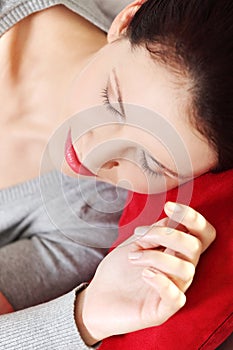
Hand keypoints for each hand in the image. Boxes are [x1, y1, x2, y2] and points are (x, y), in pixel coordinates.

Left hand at [76, 202, 215, 344]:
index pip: (201, 234)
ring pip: (186, 269)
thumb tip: (172, 219)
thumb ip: (154, 232)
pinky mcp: (163, 310)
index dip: (192, 217)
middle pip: (195, 247)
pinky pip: (176, 297)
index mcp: (175, 252)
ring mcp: (173, 290)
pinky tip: (145, 274)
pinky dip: (162, 281)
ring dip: (156, 257)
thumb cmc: (118, 270)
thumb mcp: (134, 244)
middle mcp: (179, 270)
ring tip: (132, 257)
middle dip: (168, 234)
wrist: (97, 298)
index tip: (169, 206)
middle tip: (139, 236)